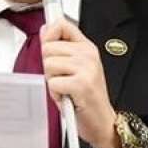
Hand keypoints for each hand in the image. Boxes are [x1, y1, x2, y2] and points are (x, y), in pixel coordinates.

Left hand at [40, 19, 119, 147]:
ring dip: (52, 81)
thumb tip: (45, 30)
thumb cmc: (86, 98)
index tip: (49, 45)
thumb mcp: (75, 69)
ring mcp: (86, 68)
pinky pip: (53, 82)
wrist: (102, 122)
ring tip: (65, 89)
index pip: (62, 24)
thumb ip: (60, 48)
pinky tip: (67, 97)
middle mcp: (88, 55)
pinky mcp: (81, 84)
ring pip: (49, 64)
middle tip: (62, 79)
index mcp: (87, 47)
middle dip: (49, 66)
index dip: (49, 35)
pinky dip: (56, 94)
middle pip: (48, 47)